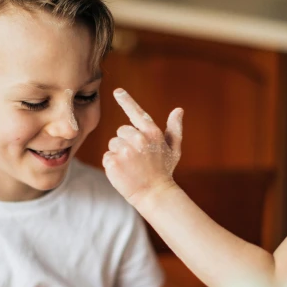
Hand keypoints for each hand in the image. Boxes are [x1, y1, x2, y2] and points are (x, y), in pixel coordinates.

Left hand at [102, 88, 183, 204]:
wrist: (154, 195)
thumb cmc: (163, 172)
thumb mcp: (173, 150)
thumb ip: (174, 129)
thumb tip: (178, 110)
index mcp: (152, 132)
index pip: (137, 113)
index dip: (126, 101)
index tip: (117, 91)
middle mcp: (138, 138)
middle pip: (121, 131)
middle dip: (126, 142)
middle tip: (137, 159)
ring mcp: (125, 150)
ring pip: (113, 144)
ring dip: (119, 153)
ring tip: (131, 166)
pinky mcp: (113, 161)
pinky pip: (107, 156)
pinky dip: (112, 165)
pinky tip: (124, 172)